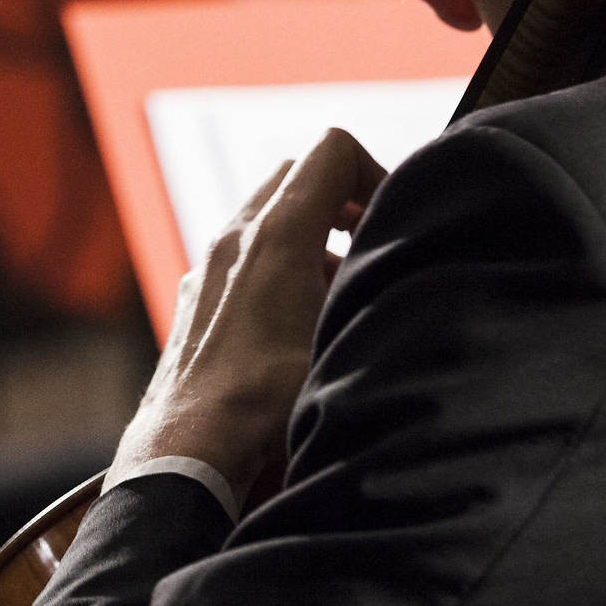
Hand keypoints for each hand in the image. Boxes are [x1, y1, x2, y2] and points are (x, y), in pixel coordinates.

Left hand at [109, 129, 387, 508]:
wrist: (189, 454)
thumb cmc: (266, 404)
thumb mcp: (345, 341)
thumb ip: (380, 294)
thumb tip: (417, 277)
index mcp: (276, 233)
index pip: (332, 150)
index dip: (374, 172)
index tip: (391, 220)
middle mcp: (235, 237)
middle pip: (297, 176)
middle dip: (342, 200)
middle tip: (371, 246)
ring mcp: (207, 266)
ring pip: (267, 218)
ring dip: (310, 238)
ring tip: (338, 295)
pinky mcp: (194, 298)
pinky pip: (242, 257)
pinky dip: (276, 267)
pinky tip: (295, 324)